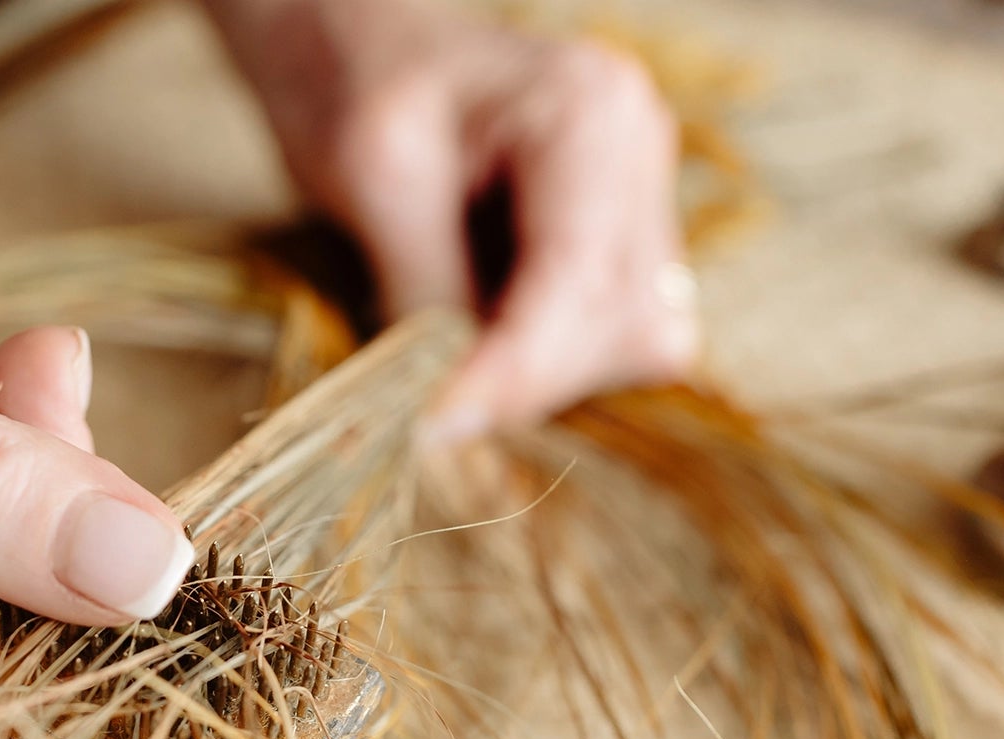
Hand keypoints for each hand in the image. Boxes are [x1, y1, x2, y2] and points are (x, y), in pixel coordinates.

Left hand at [205, 0, 698, 440]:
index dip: (516, 372)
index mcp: (590, 111)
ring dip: (549, 375)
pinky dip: (555, 358)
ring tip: (458, 353)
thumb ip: (426, 295)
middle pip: (631, 323)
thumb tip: (453, 411)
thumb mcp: (371, 181)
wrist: (362, 46)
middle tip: (435, 402)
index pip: (581, 280)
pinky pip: (625, 337)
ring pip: (642, 343)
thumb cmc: (356, 85)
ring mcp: (647, 192)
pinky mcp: (633, 237)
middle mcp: (642, 148)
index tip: (440, 426)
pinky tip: (490, 334)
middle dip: (532, 380)